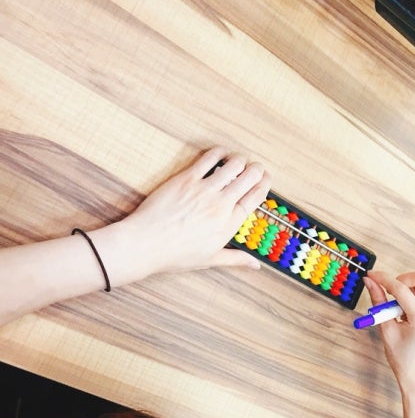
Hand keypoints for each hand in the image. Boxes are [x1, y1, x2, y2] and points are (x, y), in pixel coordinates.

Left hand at [120, 146, 270, 278]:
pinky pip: (209, 158)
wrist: (145, 244)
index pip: (256, 197)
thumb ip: (236, 259)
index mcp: (229, 224)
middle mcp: (221, 205)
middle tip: (253, 168)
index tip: (266, 178)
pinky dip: (219, 152)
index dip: (265, 183)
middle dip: (256, 169)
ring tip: (237, 161)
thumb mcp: (210, 259)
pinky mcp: (186, 179)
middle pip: (250, 177)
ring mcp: (204, 190)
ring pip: (234, 164)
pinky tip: (220, 153)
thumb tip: (256, 265)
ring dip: (240, 159)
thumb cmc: (175, 255)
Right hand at [363, 269, 414, 415]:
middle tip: (391, 292)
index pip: (402, 288)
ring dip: (410, 291)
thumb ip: (379, 304)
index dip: (384, 279)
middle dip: (404, 279)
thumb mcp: (387, 332)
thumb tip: (370, 283)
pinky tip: (407, 318)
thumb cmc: (405, 363)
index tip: (372, 276)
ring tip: (398, 313)